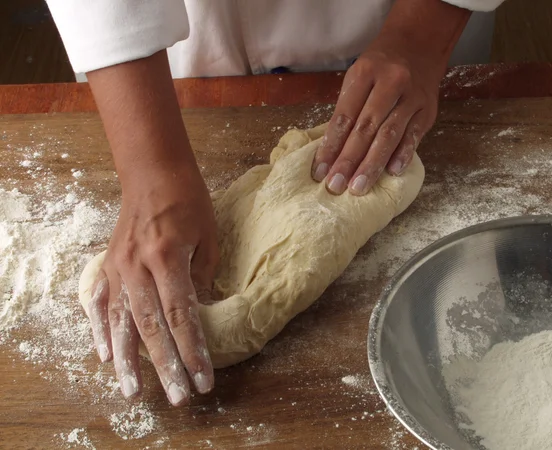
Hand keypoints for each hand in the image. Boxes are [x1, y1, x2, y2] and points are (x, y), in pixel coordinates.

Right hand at [85, 50, 218, 404]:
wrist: (154, 173)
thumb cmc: (189, 201)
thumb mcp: (208, 237)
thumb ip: (202, 278)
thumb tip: (200, 315)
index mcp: (167, 258)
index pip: (182, 316)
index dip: (193, 351)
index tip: (204, 379)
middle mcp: (138, 267)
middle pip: (151, 328)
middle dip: (166, 366)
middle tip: (178, 397)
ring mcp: (117, 268)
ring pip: (121, 322)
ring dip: (127, 360)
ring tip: (133, 391)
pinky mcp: (108, 265)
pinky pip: (100, 303)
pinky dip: (101, 330)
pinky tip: (103, 354)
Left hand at [312, 0, 470, 195]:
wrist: (419, 44)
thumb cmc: (380, 67)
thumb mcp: (358, 77)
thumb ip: (347, 110)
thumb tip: (331, 151)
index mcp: (365, 74)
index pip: (344, 117)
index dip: (331, 147)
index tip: (320, 171)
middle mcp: (390, 84)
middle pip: (365, 128)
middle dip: (349, 160)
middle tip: (336, 185)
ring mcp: (412, 97)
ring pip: (389, 135)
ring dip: (372, 164)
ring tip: (358, 186)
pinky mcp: (427, 110)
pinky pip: (414, 136)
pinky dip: (402, 155)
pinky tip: (392, 173)